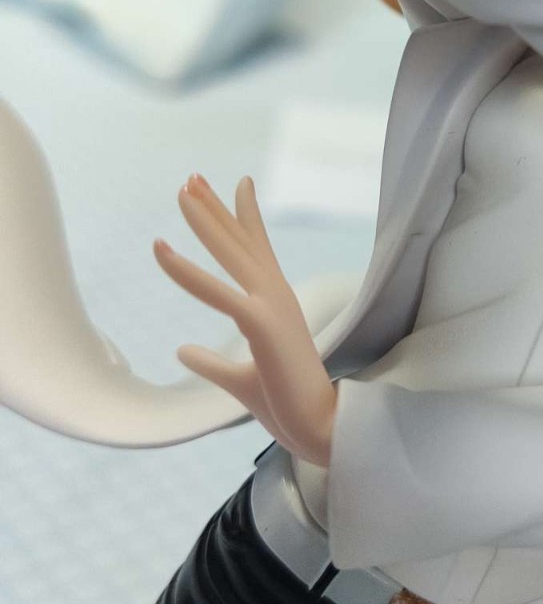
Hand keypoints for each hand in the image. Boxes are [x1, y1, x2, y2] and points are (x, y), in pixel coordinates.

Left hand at [153, 175, 334, 465]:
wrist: (320, 425)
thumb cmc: (287, 404)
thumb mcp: (238, 379)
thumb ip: (211, 362)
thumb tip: (183, 349)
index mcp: (276, 304)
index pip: (258, 249)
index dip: (245, 216)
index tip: (239, 184)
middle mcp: (277, 295)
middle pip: (241, 240)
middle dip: (215, 208)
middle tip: (192, 177)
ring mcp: (271, 306)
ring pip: (231, 252)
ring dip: (204, 219)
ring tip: (183, 189)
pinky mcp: (261, 325)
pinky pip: (217, 291)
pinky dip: (186, 270)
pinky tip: (160, 248)